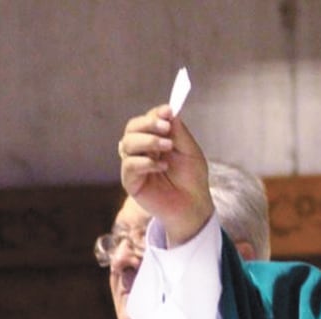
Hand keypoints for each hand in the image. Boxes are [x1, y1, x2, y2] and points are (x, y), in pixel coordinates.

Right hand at [119, 104, 213, 245]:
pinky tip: (162, 166)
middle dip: (148, 124)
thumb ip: (178, 132)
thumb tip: (168, 112)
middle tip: (166, 128)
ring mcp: (135, 166)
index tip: (168, 111)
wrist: (194, 205)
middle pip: (132, 128)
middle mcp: (141, 150)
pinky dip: (145, 162)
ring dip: (148, 141)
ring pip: (127, 143)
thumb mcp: (189, 150)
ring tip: (168, 147)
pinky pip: (129, 165)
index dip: (155, 114)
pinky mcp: (131, 182)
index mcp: (154, 140)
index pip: (146, 120)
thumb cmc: (192, 179)